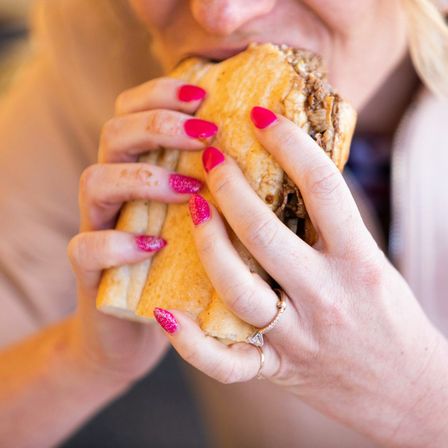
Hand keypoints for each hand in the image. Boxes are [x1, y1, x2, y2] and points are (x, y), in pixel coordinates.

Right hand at [67, 78, 215, 384]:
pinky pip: (86, 247)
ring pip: (96, 181)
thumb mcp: (209, 221)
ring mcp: (98, 226)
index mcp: (140, 167)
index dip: (162, 93)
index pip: (134, 109)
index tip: (204, 93)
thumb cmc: (186, 268)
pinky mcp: (89, 270)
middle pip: (114, 133)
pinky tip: (157, 245)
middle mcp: (115, 189)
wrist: (142, 324)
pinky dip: (118, 242)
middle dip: (159, 125)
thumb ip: (224, 188)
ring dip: (144, 177)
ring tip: (191, 190)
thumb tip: (275, 154)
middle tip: (206, 134)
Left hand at [155, 107, 447, 446]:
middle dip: (231, 188)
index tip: (259, 115)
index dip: (288, 143)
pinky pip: (225, 362)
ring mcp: (297, 338)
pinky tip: (164, 310)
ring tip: (193, 206)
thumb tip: (293, 171)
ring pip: (237, 289)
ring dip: (208, 244)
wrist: (407, 391)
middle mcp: (326, 298)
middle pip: (266, 234)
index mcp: (358, 263)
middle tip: (210, 154)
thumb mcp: (371, 263)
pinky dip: (190, 341)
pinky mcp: (277, 370)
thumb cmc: (389, 318)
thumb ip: (332, 226)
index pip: (322, 188)